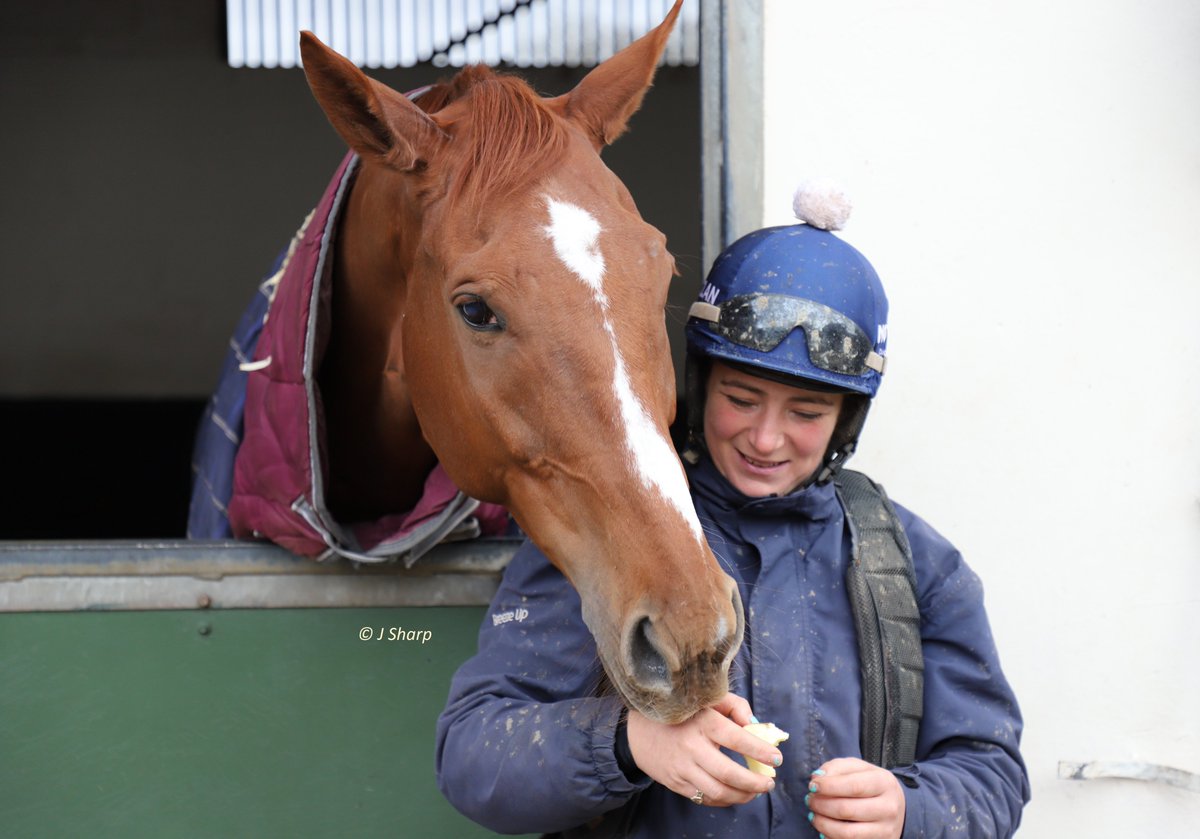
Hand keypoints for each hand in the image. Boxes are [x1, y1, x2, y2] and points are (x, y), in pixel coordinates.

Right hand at [626, 693, 781, 806]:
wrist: (639, 728)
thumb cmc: (681, 711)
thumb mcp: (707, 699)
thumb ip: (735, 706)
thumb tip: (755, 726)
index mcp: (703, 722)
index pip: (738, 739)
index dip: (761, 751)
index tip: (777, 758)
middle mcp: (692, 747)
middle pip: (730, 773)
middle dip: (755, 782)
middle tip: (769, 783)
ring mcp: (682, 767)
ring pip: (718, 791)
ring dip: (742, 795)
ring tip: (756, 791)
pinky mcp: (675, 782)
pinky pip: (704, 798)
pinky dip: (724, 800)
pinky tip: (735, 794)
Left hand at [805, 758, 905, 838]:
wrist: (895, 806)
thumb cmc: (871, 784)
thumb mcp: (858, 768)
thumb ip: (837, 767)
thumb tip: (817, 778)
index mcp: (884, 783)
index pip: (853, 786)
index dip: (828, 786)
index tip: (813, 786)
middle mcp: (888, 808)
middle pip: (847, 810)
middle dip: (821, 805)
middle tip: (810, 800)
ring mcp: (885, 830)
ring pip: (847, 833)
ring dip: (823, 824)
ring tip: (814, 815)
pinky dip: (831, 837)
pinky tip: (825, 828)